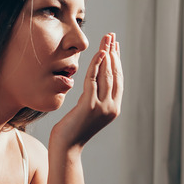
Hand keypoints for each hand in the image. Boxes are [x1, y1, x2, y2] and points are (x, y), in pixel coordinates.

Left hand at [51, 32, 122, 149]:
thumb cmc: (71, 130)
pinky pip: (94, 80)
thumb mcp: (85, 110)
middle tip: (112, 36)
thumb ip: (92, 97)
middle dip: (114, 53)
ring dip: (107, 54)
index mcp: (113, 107)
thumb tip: (92, 82)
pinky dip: (97, 65)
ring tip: (106, 39)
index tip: (114, 46)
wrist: (66, 147)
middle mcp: (112, 107)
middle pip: (115, 74)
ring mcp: (103, 107)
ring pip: (107, 75)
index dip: (117, 61)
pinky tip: (99, 53)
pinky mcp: (90, 106)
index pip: (118, 79)